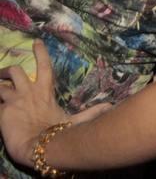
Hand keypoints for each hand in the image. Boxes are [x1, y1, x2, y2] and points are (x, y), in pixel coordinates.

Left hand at [0, 40, 109, 166]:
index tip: (36, 41)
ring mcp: (14, 101)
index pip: (44, 66)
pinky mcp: (3, 111)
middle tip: (4, 74)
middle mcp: (28, 92)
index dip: (40, 53)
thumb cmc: (58, 133)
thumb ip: (90, 112)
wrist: (40, 147)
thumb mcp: (75, 121)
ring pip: (0, 85)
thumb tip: (111, 105)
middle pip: (15, 71)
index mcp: (45, 92)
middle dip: (7, 70)